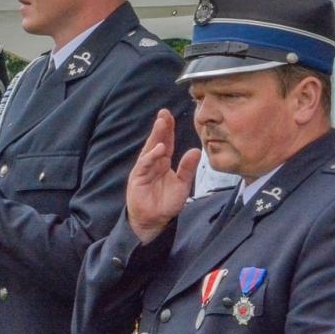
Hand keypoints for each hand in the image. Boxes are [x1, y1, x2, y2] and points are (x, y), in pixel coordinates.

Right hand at [126, 109, 201, 243]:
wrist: (154, 220)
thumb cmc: (166, 203)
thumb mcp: (182, 184)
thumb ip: (188, 168)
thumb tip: (197, 150)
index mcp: (163, 163)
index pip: (167, 142)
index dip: (168, 129)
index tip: (170, 115)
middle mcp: (153, 163)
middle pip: (156, 141)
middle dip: (160, 127)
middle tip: (164, 113)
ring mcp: (144, 170)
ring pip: (149, 150)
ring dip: (155, 137)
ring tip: (162, 125)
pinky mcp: (137, 179)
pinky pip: (144, 165)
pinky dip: (151, 156)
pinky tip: (159, 148)